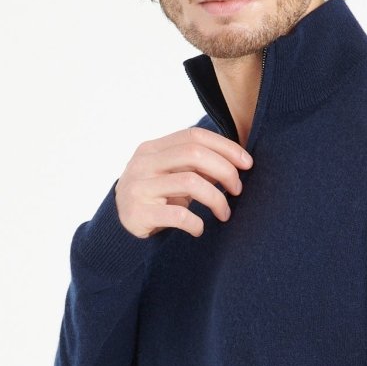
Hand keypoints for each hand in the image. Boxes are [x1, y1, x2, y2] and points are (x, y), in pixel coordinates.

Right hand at [115, 125, 252, 238]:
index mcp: (153, 149)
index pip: (194, 136)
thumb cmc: (154, 199)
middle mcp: (144, 164)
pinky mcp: (139, 214)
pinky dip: (196, 223)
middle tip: (238, 189)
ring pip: (190, 183)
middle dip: (225, 170)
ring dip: (217, 199)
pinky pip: (178, 215)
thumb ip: (196, 166)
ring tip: (225, 213)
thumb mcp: (171, 176)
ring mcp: (139, 187)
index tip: (247, 163)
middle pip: (194, 154)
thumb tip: (237, 162)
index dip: (225, 146)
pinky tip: (199, 229)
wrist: (119, 228)